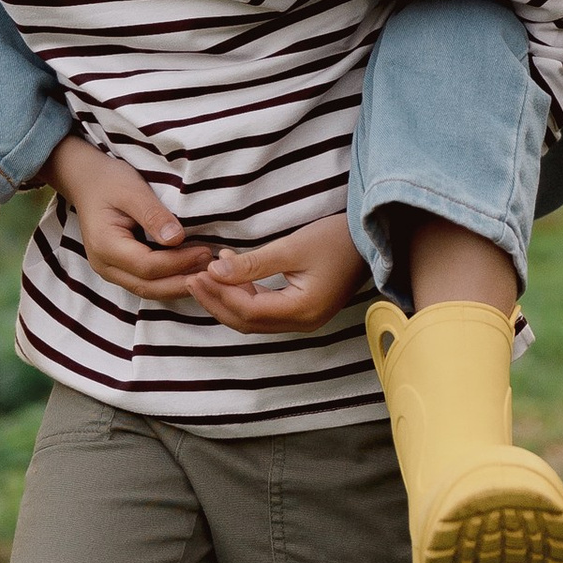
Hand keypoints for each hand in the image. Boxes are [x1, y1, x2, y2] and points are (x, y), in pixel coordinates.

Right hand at [47, 135, 214, 297]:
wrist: (87, 181)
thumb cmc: (109, 182)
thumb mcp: (132, 191)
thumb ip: (153, 215)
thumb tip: (176, 239)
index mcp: (105, 245)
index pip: (147, 266)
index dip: (179, 262)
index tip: (205, 252)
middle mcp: (105, 265)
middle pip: (148, 287)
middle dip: (181, 283)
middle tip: (212, 272)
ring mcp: (110, 271)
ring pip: (148, 290)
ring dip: (177, 286)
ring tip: (206, 275)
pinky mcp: (119, 270)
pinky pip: (146, 283)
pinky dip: (169, 281)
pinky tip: (190, 272)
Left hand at [186, 211, 368, 332]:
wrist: (371, 239)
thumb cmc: (337, 239)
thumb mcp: (292, 247)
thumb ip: (253, 263)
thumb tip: (215, 271)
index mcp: (302, 310)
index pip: (248, 311)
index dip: (219, 294)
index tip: (198, 273)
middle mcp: (303, 322)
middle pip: (247, 322)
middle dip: (217, 301)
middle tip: (192, 279)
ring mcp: (304, 319)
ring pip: (254, 319)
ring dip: (228, 299)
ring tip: (205, 276)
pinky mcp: (304, 309)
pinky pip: (265, 311)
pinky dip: (244, 296)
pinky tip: (231, 274)